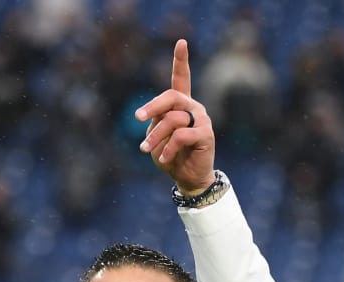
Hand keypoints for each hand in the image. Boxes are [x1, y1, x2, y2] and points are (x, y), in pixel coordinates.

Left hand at [136, 39, 215, 194]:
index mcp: (181, 105)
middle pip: (171, 96)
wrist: (188, 178)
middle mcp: (193, 107)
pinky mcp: (205, 134)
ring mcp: (201, 119)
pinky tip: (164, 158)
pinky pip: (181, 136)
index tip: (182, 42)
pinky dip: (168, 148)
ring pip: (172, 119)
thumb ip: (156, 124)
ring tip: (145, 149)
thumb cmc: (170, 156)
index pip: (181, 79)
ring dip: (155, 136)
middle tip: (138, 118)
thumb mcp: (157, 138)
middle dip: (152, 106)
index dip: (181, 61)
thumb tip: (158, 119)